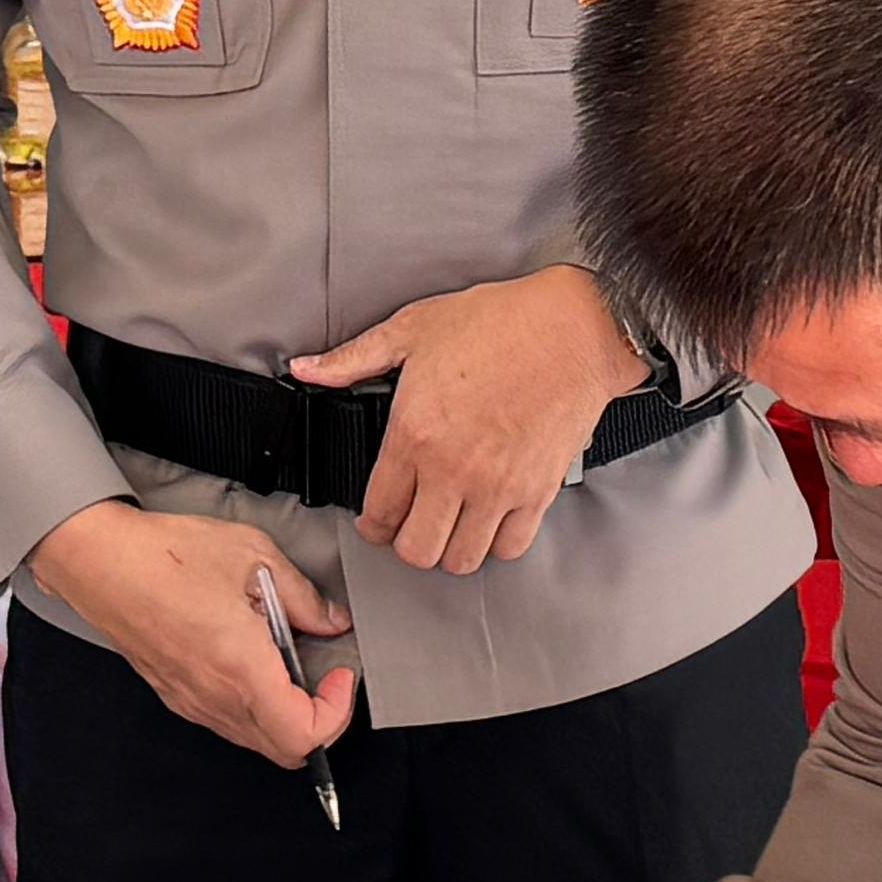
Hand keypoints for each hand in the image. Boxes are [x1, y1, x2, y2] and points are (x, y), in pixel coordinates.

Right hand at [28, 499, 356, 763]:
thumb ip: (303, 597)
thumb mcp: (253, 557)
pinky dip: (254, 703)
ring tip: (287, 659)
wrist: (97, 560)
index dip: (336, 713)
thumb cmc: (163, 555)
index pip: (304, 735)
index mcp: (241, 669)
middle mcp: (215, 697)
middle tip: (323, 675)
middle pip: (284, 750)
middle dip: (317, 719)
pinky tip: (253, 658)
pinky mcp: (175, 694)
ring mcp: (191, 701)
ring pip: (255, 737)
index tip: (339, 677)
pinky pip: (227, 720)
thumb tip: (330, 620)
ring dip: (284, 712)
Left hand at [287, 265, 650, 574]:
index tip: (377, 521)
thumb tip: (307, 369)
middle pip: (417, 550)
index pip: (379, 512)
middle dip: (407, 543)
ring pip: (461, 558)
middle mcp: (453, 469)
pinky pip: (509, 547)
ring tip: (449, 527)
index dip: (371, 525)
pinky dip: (496, 543)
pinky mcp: (537, 491)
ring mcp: (498, 486)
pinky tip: (489, 522)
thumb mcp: (413, 328)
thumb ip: (354, 358)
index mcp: (415, 433)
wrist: (574, 329)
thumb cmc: (500, 322)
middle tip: (410, 527)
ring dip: (450, 549)